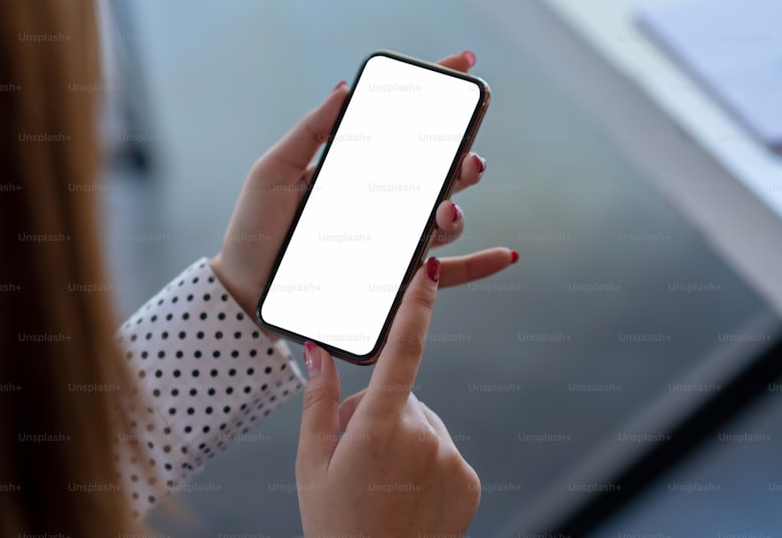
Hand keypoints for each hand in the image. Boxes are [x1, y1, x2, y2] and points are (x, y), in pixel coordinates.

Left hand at [209, 51, 517, 315]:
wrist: (246, 291)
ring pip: (445, 220)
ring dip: (458, 210)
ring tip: (447, 210)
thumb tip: (346, 87)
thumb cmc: (255, 229)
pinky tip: (507, 255)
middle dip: (462, 158)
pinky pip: (448, 275)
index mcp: (361, 167)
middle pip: (439, 172)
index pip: (406, 124)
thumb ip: (310, 132)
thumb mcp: (274, 171)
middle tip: (467, 157)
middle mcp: (386, 201)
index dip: (436, 92)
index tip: (464, 63)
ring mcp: (395, 240)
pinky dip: (481, 265)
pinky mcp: (397, 279)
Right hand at [296, 257, 478, 537]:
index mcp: (380, 428)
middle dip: (380, 412)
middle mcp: (424, 437)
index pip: (403, 350)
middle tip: (356, 456)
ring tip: (381, 482)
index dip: (417, 305)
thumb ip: (318, 399)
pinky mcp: (470, 480)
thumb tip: (316, 349)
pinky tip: (406, 494)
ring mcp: (451, 460)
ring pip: (424, 424)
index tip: (428, 270)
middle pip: (402, 396)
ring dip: (404, 438)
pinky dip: (428, 462)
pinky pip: (444, 451)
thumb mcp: (311, 463)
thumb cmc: (333, 524)